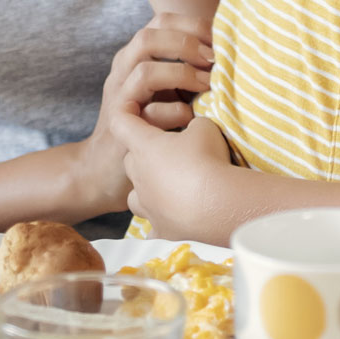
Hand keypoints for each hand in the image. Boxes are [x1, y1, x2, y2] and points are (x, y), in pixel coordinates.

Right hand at [76, 14, 214, 212]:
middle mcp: (124, 69)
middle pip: (149, 37)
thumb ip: (189, 67)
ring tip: (209, 86)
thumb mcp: (169, 88)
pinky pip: (150, 112)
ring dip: (183, 75)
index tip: (220, 38)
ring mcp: (119, 96)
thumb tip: (232, 51)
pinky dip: (178, 113)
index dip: (193, 24)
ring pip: (145, 71)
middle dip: (187, 44)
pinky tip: (194, 119)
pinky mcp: (121, 125)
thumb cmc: (150, 124)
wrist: (107, 166)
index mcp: (137, 54)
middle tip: (215, 59)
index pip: (162, 20)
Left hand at [112, 103, 232, 240]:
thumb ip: (193, 124)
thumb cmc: (207, 159)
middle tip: (170, 150)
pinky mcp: (161, 229)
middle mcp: (139, 175)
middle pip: (131, 159)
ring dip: (147, 187)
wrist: (218, 204)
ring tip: (168, 185)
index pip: (121, 123)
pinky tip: (173, 217)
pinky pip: (152, 225)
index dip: (125, 114)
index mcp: (144, 146)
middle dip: (145, 153)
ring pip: (135, 194)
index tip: (134, 110)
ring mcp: (147, 204)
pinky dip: (160, 219)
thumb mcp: (204, 127)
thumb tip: (194, 130)